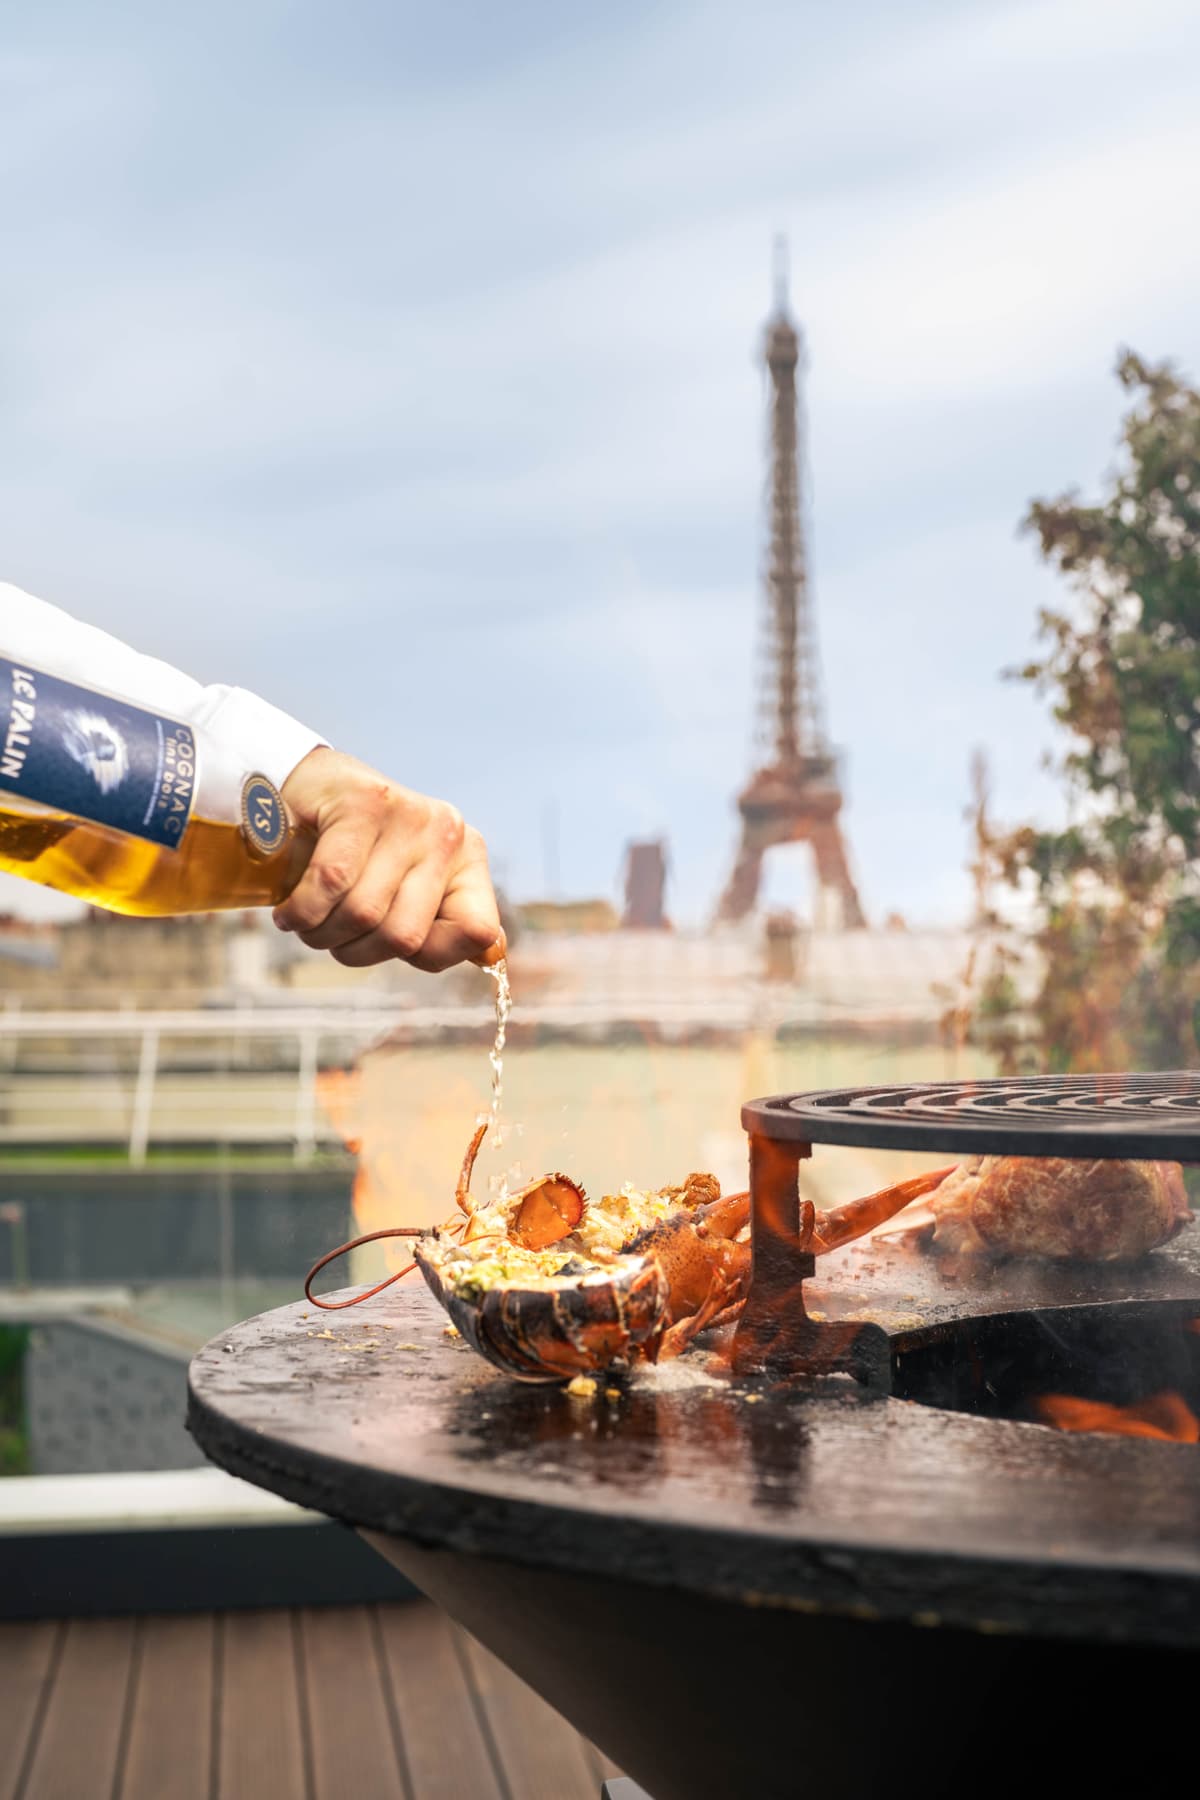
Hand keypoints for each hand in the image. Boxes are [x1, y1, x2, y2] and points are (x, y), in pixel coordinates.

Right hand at [273, 748, 501, 971]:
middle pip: (404, 936)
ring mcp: (407, 814)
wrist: (306, 788)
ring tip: (307, 921)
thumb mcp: (406, 887)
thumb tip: (493, 958)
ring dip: (322, 934)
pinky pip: (331, 883)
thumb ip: (445, 925)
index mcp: (467, 858)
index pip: (477, 932)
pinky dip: (302, 911)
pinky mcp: (363, 802)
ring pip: (363, 913)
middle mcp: (446, 834)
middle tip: (329, 936)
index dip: (429, 956)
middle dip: (356, 951)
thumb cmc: (356, 851)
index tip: (389, 941)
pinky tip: (290, 911)